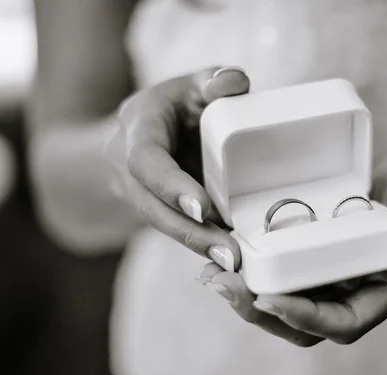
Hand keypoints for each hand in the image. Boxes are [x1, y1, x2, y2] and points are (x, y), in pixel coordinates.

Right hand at [105, 66, 249, 269]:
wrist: (137, 134)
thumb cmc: (173, 106)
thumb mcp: (190, 84)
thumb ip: (213, 80)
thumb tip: (235, 83)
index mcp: (138, 129)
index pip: (145, 160)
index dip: (170, 185)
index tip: (201, 208)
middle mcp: (131, 168)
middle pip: (153, 207)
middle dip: (190, 232)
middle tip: (229, 253)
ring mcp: (140, 195)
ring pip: (163, 226)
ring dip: (199, 245)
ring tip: (235, 262)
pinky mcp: (157, 212)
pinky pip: (176, 231)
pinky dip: (202, 245)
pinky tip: (232, 260)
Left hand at [201, 143, 386, 345]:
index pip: (341, 322)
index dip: (304, 317)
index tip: (267, 298)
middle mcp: (358, 286)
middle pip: (304, 319)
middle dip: (261, 309)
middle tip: (220, 284)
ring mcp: (339, 267)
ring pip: (290, 294)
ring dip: (251, 290)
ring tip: (212, 271)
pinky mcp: (325, 245)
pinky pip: (289, 263)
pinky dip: (261, 261)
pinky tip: (232, 244)